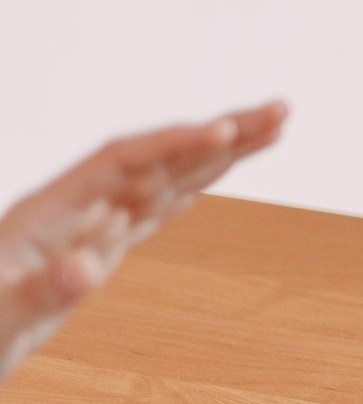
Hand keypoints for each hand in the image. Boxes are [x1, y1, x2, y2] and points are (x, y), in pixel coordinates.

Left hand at [0, 103, 287, 382]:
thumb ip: (40, 292)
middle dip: (218, 133)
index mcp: (46, 213)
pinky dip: (190, 188)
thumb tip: (86, 267)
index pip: (123, 161)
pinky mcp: (95, 251)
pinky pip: (153, 210)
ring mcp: (86, 229)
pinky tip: (216, 175)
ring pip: (163, 179)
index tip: (226, 132)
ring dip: (217, 153)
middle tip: (281, 111)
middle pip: (156, 157)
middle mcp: (72, 210)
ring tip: (273, 129)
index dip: (176, 143)